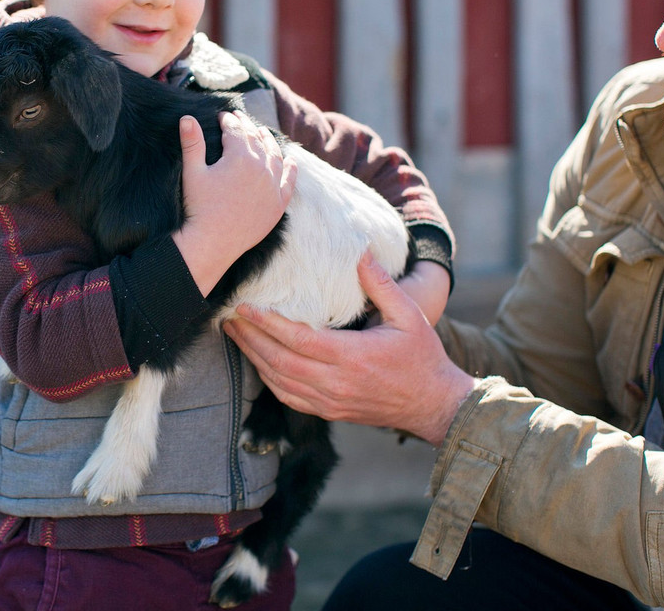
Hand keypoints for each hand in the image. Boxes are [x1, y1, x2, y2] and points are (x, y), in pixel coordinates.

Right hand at [173, 111, 296, 295]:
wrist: (213, 242)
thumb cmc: (199, 207)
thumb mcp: (193, 172)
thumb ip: (192, 143)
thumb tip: (186, 117)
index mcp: (240, 157)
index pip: (236, 130)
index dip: (228, 120)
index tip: (222, 116)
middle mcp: (261, 168)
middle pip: (256, 140)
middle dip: (247, 127)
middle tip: (239, 119)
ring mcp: (272, 186)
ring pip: (275, 156)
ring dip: (269, 142)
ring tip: (263, 133)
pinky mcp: (278, 205)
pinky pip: (289, 182)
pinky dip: (291, 169)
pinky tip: (291, 161)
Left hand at [225, 251, 474, 446]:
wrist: (433, 405)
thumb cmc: (422, 358)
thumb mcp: (409, 316)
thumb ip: (382, 285)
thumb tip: (361, 252)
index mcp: (352, 357)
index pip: (297, 339)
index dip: (266, 323)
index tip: (245, 307)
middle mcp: (335, 383)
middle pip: (279, 361)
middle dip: (250, 338)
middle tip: (229, 318)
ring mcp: (330, 401)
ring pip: (279, 381)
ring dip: (254, 358)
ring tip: (236, 336)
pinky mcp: (329, 412)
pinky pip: (289, 397)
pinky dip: (269, 379)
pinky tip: (258, 362)